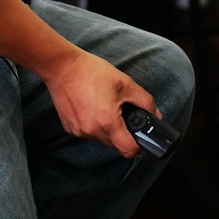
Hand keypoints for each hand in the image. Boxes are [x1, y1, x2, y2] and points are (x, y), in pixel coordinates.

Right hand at [42, 47, 158, 158]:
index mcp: (108, 122)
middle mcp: (92, 131)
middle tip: (123, 113)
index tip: (139, 135)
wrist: (62, 67)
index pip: (128, 150)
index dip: (138, 145)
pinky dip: (94, 125)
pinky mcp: (69, 128)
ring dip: (108, 129)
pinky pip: (88, 133)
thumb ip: (144, 101)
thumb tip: (156, 115)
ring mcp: (79, 131)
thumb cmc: (92, 72)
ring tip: (106, 106)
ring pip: (101, 139)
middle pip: (115, 146)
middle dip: (123, 134)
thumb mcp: (125, 83)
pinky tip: (92, 107)